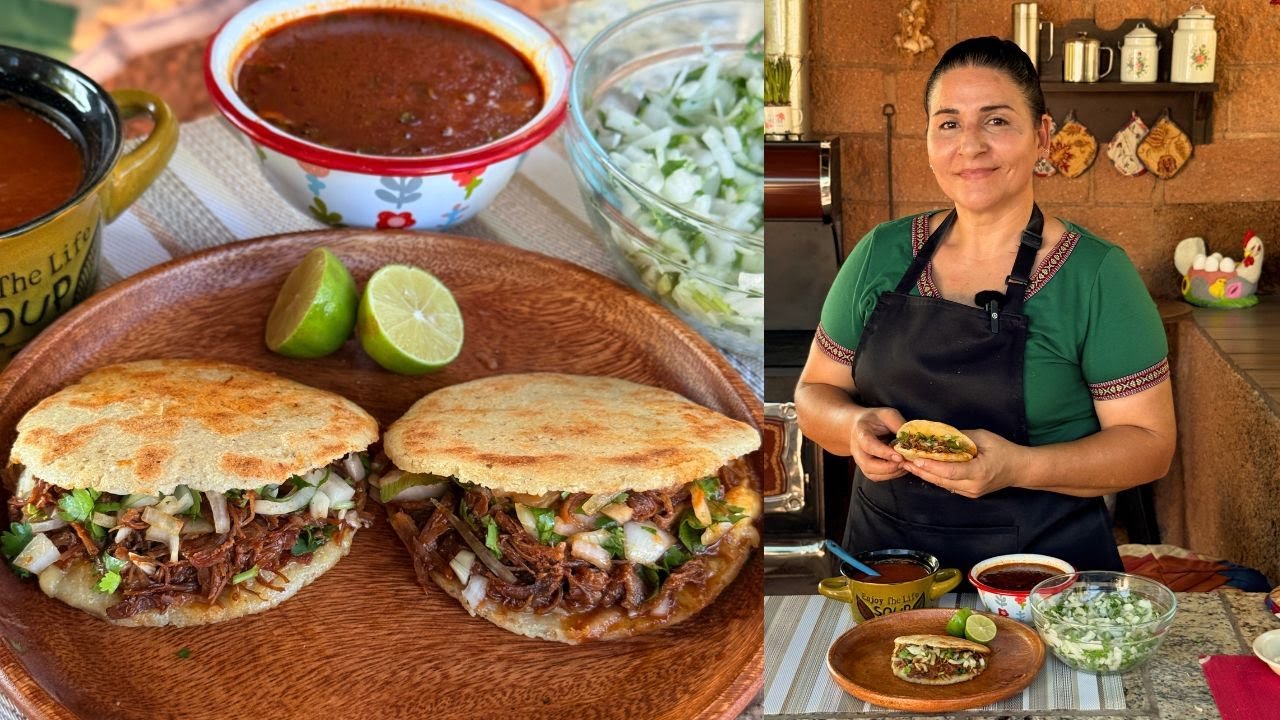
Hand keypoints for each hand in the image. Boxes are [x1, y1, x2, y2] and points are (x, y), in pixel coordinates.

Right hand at [850, 407, 907, 480]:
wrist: (860, 426)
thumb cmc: (875, 419)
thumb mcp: (887, 415)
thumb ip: (898, 425)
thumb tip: (912, 438)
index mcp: (861, 433)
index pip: (869, 445)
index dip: (884, 453)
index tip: (900, 456)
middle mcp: (857, 449)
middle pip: (868, 465)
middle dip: (889, 467)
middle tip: (905, 462)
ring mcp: (860, 460)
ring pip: (873, 474)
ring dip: (891, 473)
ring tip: (905, 465)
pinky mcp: (866, 468)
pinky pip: (877, 477)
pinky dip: (890, 475)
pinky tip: (901, 468)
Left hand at [901, 429, 1018, 496]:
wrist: (1019, 469)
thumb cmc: (1004, 450)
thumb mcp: (985, 437)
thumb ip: (962, 437)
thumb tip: (940, 434)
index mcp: (979, 472)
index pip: (950, 471)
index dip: (931, 466)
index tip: (915, 459)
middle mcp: (973, 486)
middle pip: (941, 480)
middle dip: (921, 470)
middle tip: (903, 460)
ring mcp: (970, 492)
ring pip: (942, 484)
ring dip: (924, 474)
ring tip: (907, 464)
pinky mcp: (968, 493)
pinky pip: (948, 485)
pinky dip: (935, 476)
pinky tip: (922, 468)